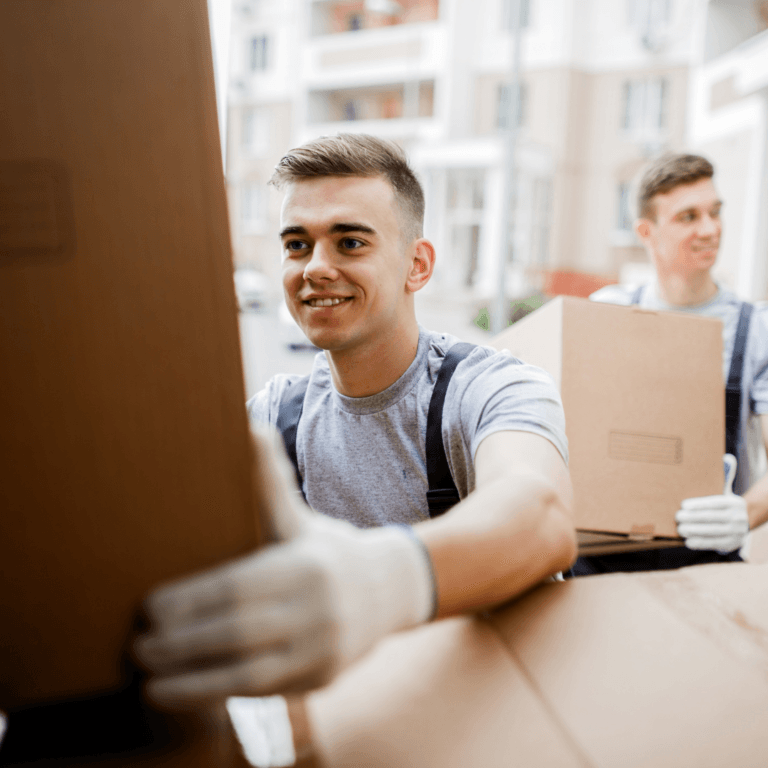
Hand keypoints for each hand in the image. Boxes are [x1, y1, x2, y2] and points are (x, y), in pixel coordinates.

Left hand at [134, 427, 434, 703]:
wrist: (390, 590)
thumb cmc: (327, 549)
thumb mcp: (299, 516)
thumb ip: (268, 481)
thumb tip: (245, 426)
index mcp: (304, 565)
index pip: (237, 587)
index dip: (188, 601)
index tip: (148, 608)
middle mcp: (317, 610)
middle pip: (236, 634)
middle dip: (180, 645)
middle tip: (138, 647)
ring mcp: (323, 650)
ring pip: (248, 676)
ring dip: (191, 684)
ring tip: (149, 683)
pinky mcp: (321, 680)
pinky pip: (264, 694)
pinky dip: (220, 695)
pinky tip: (188, 692)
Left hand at [675, 454, 748, 552]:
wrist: (745, 519)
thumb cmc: (724, 503)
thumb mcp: (725, 491)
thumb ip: (723, 477)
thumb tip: (726, 458)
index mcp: (734, 502)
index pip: (715, 503)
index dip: (699, 504)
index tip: (683, 505)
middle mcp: (737, 517)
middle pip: (712, 518)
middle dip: (693, 518)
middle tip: (678, 516)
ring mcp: (736, 532)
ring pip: (713, 532)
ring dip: (695, 531)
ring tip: (680, 529)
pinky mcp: (732, 544)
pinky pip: (715, 544)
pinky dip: (701, 543)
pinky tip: (689, 541)